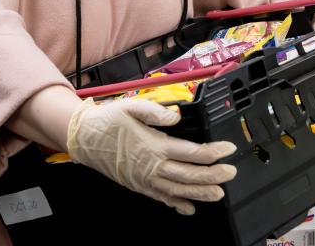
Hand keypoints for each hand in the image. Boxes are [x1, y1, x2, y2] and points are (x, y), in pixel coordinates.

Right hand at [66, 98, 236, 214]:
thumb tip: (176, 117)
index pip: (192, 152)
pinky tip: (188, 207)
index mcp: (154, 146)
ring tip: (218, 193)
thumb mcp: (130, 107)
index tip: (228, 148)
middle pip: (190, 176)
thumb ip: (155, 111)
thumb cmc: (107, 121)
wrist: (83, 138)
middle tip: (230, 173)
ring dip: (200, 193)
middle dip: (213, 176)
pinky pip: (161, 198)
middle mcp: (152, 166)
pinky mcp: (138, 185)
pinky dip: (176, 204)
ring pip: (178, 191)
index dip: (213, 152)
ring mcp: (145, 179)